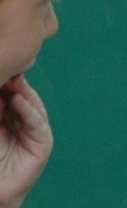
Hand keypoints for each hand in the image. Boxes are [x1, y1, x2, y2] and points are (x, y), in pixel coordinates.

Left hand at [0, 74, 52, 207]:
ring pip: (32, 107)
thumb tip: (1, 84)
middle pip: (22, 96)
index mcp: (8, 118)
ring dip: (23, 92)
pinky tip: (20, 99)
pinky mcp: (42, 145)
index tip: (4, 62)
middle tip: (10, 65)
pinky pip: (37, 124)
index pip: (9, 93)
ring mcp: (34, 133)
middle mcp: (22, 123)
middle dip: (16, 81)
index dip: (7, 79)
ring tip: (14, 79)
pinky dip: (30, 111)